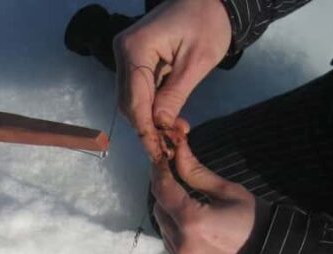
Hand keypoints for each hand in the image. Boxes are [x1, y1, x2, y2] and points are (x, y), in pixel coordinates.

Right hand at [113, 0, 231, 160]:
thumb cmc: (209, 23)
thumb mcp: (198, 62)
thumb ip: (175, 95)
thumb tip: (159, 126)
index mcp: (136, 48)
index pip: (135, 99)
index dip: (145, 129)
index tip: (158, 152)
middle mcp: (123, 51)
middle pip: (128, 102)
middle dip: (147, 127)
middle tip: (170, 145)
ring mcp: (125, 55)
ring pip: (130, 100)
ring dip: (149, 119)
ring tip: (173, 133)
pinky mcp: (133, 59)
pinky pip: (137, 90)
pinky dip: (151, 107)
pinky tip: (168, 117)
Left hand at [151, 132, 270, 253]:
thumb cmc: (257, 221)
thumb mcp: (230, 192)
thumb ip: (198, 174)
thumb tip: (178, 152)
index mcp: (193, 221)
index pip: (163, 190)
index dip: (159, 172)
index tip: (160, 160)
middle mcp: (182, 244)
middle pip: (159, 210)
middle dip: (165, 194)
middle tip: (178, 182)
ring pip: (163, 230)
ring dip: (170, 215)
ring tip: (190, 206)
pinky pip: (172, 247)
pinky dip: (176, 234)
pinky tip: (194, 228)